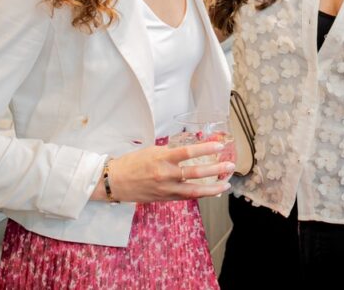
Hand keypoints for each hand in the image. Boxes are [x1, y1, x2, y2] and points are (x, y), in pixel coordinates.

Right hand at [93, 142, 233, 202]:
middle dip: (216, 170)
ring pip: (194, 190)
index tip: (220, 145)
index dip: (206, 148)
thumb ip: (171, 152)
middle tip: (229, 166)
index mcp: (161, 157)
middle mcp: (165, 174)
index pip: (188, 152)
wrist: (114, 182)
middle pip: (196, 172)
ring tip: (226, 184)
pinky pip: (186, 196)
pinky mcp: (164, 198)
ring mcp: (165, 188)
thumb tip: (190, 151)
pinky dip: (199, 194)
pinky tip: (211, 192)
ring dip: (212, 188)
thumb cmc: (132, 163)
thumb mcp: (152, 151)